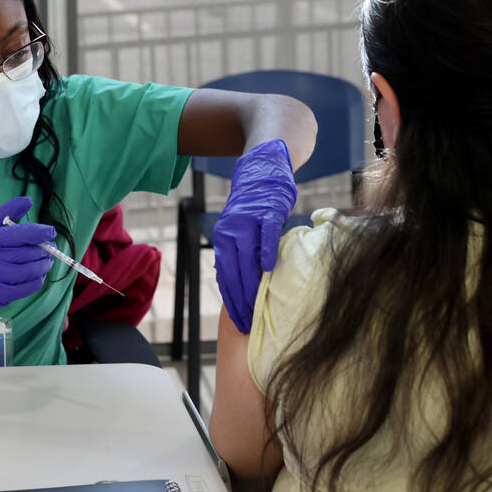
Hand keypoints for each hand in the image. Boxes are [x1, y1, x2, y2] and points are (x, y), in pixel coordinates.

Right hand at [0, 196, 55, 326]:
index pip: (17, 234)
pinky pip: (21, 290)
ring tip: (46, 262)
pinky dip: (34, 283)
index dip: (38, 232)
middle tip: (49, 248)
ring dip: (41, 267)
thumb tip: (28, 200)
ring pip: (26, 273)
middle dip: (42, 250)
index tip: (50, 232)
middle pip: (24, 254)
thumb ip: (3, 214)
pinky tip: (37, 278)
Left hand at [211, 139, 296, 333]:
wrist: (263, 167)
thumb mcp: (242, 230)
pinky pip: (266, 234)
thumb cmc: (256, 205)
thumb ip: (239, 253)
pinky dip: (266, 250)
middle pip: (233, 271)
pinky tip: (268, 269)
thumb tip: (239, 282)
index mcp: (223, 238)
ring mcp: (249, 220)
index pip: (225, 275)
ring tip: (257, 307)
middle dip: (240, 300)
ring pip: (247, 257)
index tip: (238, 322)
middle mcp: (230, 230)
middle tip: (249, 324)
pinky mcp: (267, 211)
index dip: (231, 300)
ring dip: (251, 284)